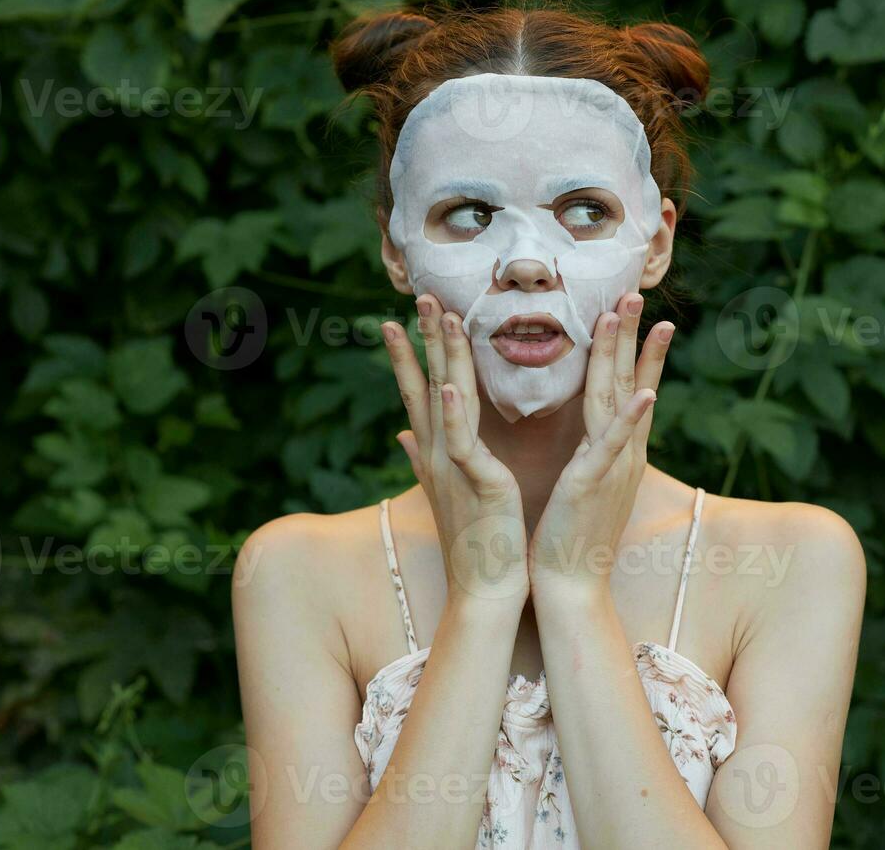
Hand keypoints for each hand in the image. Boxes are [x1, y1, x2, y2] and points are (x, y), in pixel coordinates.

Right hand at [382, 296, 528, 606]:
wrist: (487, 589)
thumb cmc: (474, 542)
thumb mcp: (446, 491)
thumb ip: (423, 458)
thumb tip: (402, 433)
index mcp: (438, 453)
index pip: (418, 393)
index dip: (406, 356)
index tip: (397, 319)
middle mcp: (439, 454)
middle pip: (427, 384)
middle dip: (423, 339)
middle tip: (421, 296)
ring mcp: (454, 466)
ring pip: (444, 399)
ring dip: (442, 357)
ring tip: (442, 317)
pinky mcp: (476, 482)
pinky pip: (462, 442)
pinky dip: (455, 413)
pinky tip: (450, 385)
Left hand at [529, 292, 673, 596]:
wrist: (569, 585)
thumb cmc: (568, 537)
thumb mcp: (580, 485)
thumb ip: (586, 453)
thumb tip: (586, 432)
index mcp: (614, 451)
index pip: (626, 390)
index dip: (635, 351)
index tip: (637, 314)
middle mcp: (622, 453)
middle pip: (629, 382)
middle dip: (633, 337)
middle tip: (637, 294)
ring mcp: (613, 466)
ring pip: (620, 399)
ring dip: (626, 354)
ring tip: (629, 315)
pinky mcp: (596, 483)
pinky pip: (615, 444)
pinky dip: (631, 418)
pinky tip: (645, 391)